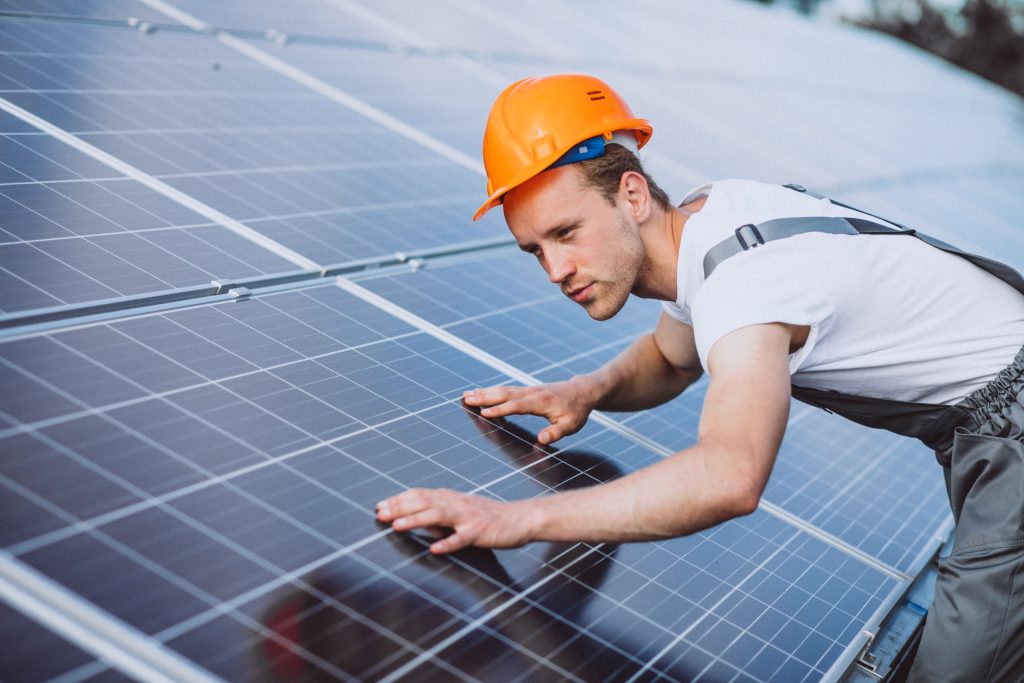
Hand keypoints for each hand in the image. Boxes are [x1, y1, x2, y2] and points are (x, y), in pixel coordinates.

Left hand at [376, 488, 536, 553]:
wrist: (520, 519)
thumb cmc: (490, 517)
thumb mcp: (462, 513)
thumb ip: (440, 518)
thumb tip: (418, 524)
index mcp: (451, 498)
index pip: (420, 495)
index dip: (399, 499)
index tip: (380, 506)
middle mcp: (457, 504)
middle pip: (424, 502)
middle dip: (400, 508)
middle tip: (380, 514)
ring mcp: (468, 517)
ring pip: (439, 516)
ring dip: (416, 520)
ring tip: (397, 525)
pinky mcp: (480, 532)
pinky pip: (461, 538)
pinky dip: (447, 542)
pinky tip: (434, 549)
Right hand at [462, 379, 595, 444]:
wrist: (583, 391)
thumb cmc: (577, 410)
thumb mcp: (571, 425)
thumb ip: (556, 432)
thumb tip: (542, 440)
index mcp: (540, 402)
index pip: (516, 406)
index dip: (500, 410)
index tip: (483, 412)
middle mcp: (531, 393)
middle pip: (504, 394)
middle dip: (484, 397)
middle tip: (465, 398)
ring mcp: (528, 390)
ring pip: (503, 390)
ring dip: (484, 392)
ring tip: (466, 394)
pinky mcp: (527, 390)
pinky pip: (506, 390)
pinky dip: (492, 391)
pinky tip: (481, 393)